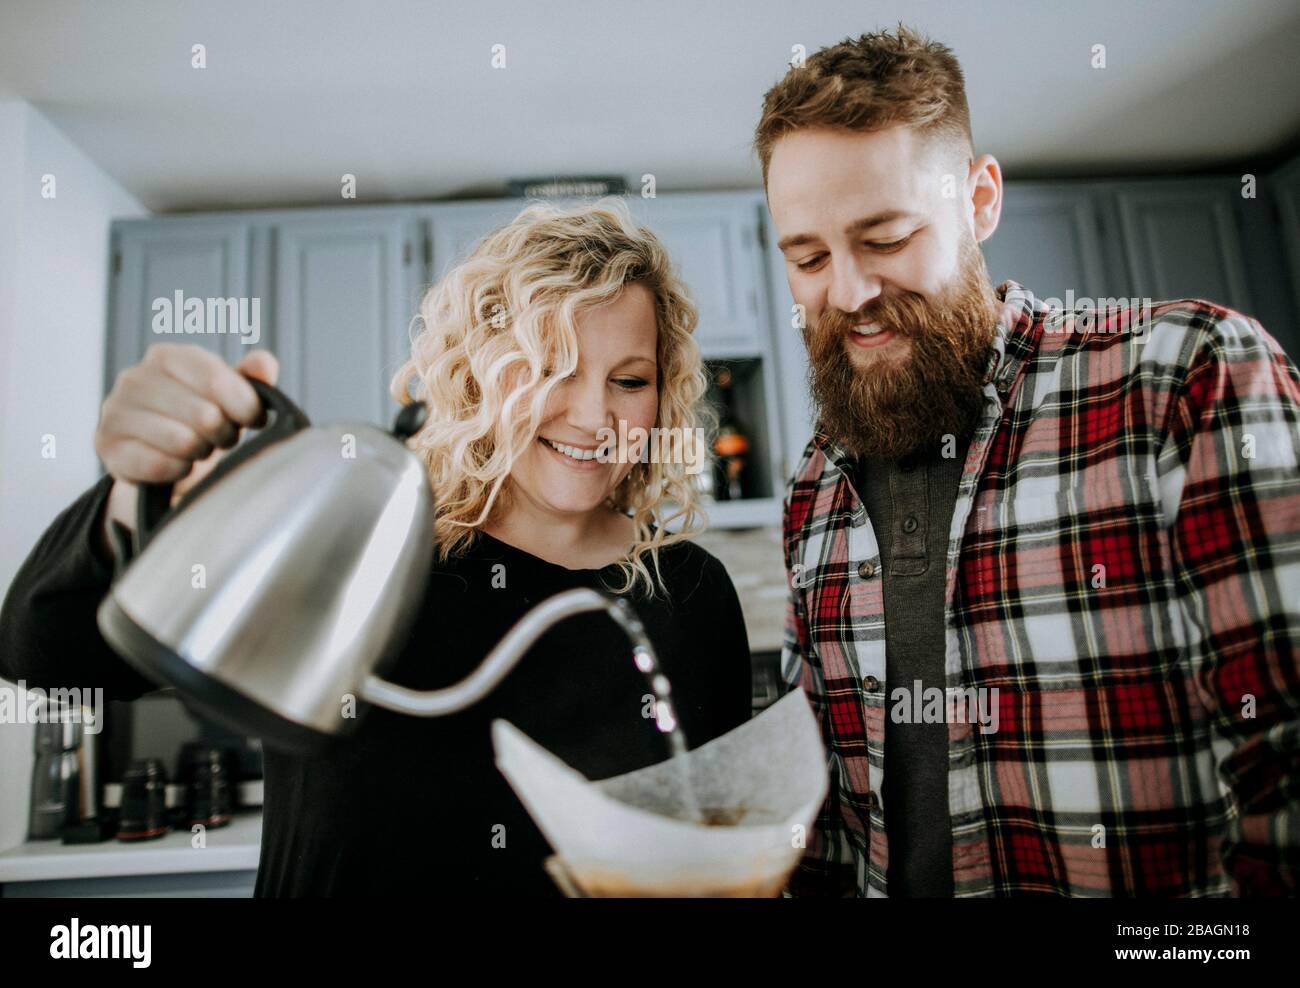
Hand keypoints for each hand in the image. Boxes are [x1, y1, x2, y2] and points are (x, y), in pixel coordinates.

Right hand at [96, 344, 279, 543]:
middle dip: (224, 434)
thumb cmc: (197, 421)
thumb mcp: (227, 397)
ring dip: (200, 453)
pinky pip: (158, 464)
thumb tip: (265, 363)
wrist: (158, 460)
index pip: (217, 380)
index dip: (245, 407)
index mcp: (168, 357)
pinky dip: (178, 470)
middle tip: (221, 439)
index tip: (253, 421)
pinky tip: (178, 465)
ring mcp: (115, 411)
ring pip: (183, 442)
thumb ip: (249, 379)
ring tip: (198, 450)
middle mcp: (135, 378)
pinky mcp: (106, 447)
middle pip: (205, 415)